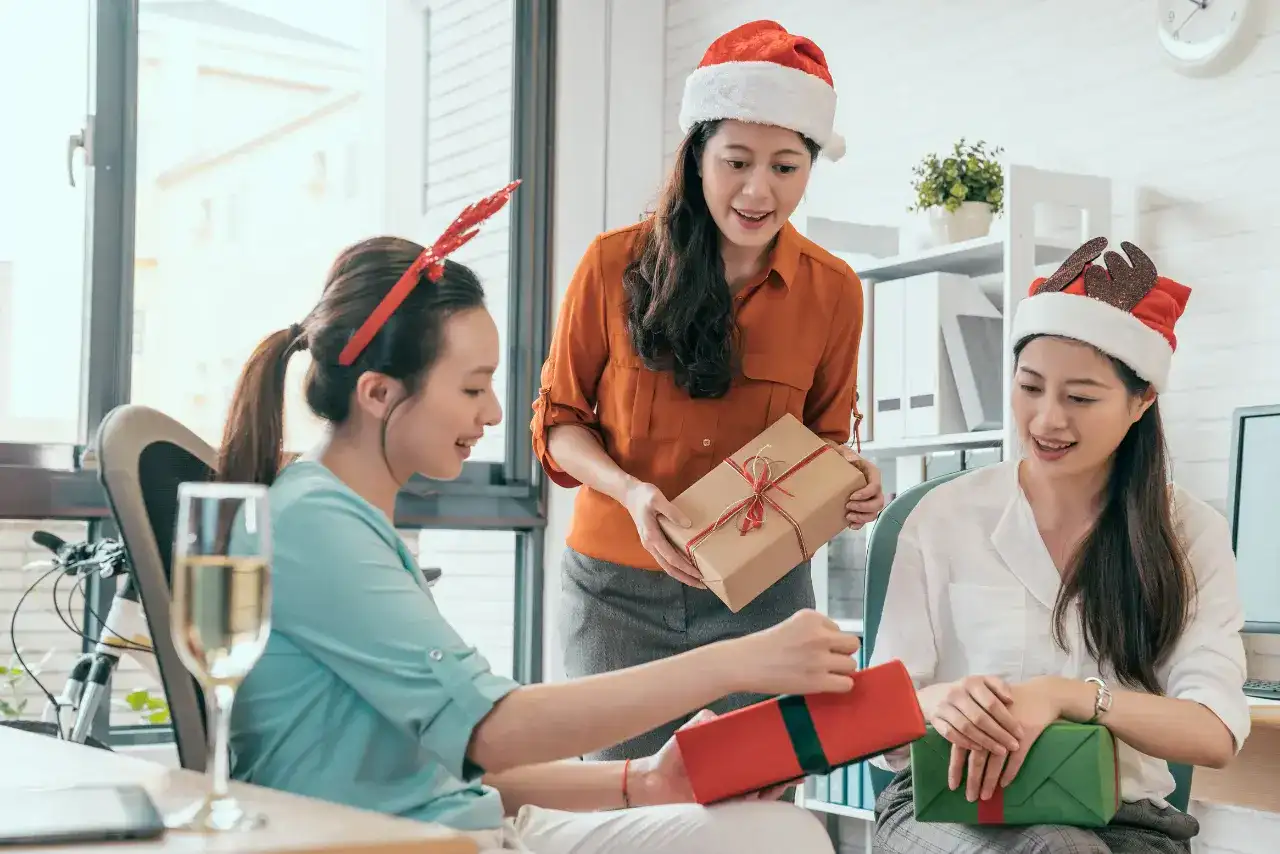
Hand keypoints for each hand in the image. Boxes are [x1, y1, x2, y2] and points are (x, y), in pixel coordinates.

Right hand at [622, 480, 703, 586]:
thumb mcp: (658, 499)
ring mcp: (650, 545)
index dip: (686, 568)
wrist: (629, 494)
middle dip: (686, 578)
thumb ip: (672, 512)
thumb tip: (687, 525)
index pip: (672, 558)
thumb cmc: (644, 495)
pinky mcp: (653, 542)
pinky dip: (676, 566)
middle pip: (669, 568)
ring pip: (666, 566)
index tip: (700, 574)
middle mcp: (650, 545)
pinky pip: (665, 559)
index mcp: (652, 536)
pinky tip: (685, 567)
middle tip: (703, 585)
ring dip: (681, 574)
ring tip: (696, 580)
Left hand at [631, 710, 798, 805]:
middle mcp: (731, 772)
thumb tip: (712, 715)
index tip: (788, 745)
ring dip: (774, 786)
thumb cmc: (668, 758)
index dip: (773, 750)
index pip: (755, 751)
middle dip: (782, 771)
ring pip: (759, 790)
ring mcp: (728, 789)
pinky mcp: (721, 805)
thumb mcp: (686, 733)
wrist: (651, 783)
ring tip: (782, 780)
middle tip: (795, 767)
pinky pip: (744, 806)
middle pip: (764, 772)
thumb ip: (699, 721)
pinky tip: (762, 795)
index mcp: (726, 754)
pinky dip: (757, 802)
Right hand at [729, 609, 859, 695]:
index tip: (810, 647)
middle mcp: (818, 635)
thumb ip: (814, 631)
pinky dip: (840, 685)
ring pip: (851, 664)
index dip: (827, 639)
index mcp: (811, 617)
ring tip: (823, 673)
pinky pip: (846, 683)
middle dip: (842, 652)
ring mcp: (819, 658)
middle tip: (826, 661)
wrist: (745, 664)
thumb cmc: (764, 646)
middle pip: (852, 644)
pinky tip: (827, 684)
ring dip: (840, 670)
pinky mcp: (817, 680)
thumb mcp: (792, 626)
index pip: (837, 628)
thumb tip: (838, 646)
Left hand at [827, 442, 884, 528]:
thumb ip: (846, 453)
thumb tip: (851, 459)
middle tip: (848, 505)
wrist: (836, 464)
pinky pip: (866, 519)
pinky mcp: (862, 507)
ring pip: (874, 513)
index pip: (876, 486)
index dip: (866, 494)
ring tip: (848, 516)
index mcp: (872, 474)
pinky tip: (850, 525)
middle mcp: (874, 488)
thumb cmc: (841, 457)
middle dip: (864, 507)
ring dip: (862, 517)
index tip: (852, 496)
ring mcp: (870, 499)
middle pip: (878, 502)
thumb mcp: (843, 452)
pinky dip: (859, 524)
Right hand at [931, 675, 1023, 755]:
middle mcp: (956, 693)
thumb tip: (1011, 700)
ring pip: (966, 727)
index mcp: (971, 683)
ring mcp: (944, 706)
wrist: (932, 696)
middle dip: (999, 734)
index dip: (1007, 720)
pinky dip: (965, 742)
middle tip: (1013, 746)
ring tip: (1001, 751)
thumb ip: (999, 686)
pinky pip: (950, 734)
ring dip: (985, 741)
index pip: (991, 703)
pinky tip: (978, 749)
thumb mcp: (982, 682)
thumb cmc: (966, 692)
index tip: (1020, 733)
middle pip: (980, 718)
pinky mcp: (935, 719)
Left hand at [947, 679, 1060, 801]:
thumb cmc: (1010, 703)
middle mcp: (989, 725)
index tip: (953, 786)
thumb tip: (961, 754)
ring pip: (995, 760)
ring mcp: (1007, 730)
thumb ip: (973, 727)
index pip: (961, 745)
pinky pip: (1016, 758)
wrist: (1040, 694)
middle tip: (970, 798)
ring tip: (986, 796)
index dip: (956, 766)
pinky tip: (1004, 784)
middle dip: (973, 779)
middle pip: (977, 755)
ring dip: (989, 780)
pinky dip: (1010, 772)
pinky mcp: (1025, 734)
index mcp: (975, 717)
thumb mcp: (988, 710)